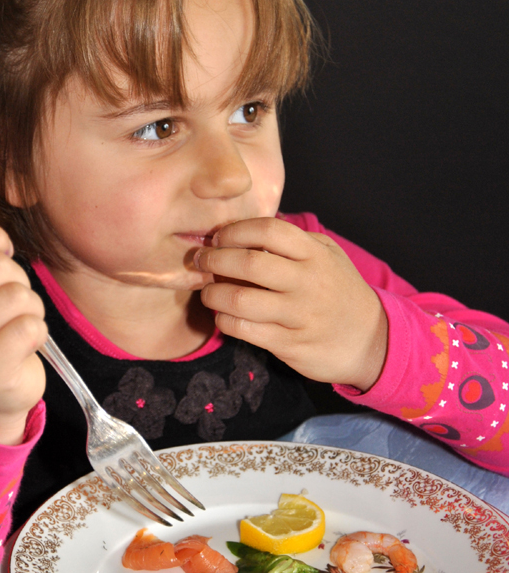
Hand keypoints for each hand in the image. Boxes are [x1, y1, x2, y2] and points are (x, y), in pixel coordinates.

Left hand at [195, 217, 387, 391]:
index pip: (269, 230)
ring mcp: (299, 315)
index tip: (218, 238)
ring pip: (241, 301)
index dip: (236, 231)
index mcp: (314, 254)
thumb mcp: (327, 255)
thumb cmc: (339, 291)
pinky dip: (225, 322)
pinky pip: (245, 331)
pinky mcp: (290, 344)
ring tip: (208, 292)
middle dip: (215, 260)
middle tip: (201, 261)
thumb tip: (244, 228)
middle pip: (250, 263)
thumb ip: (293, 240)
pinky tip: (223, 316)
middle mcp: (308, 282)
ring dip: (214, 294)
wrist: (372, 340)